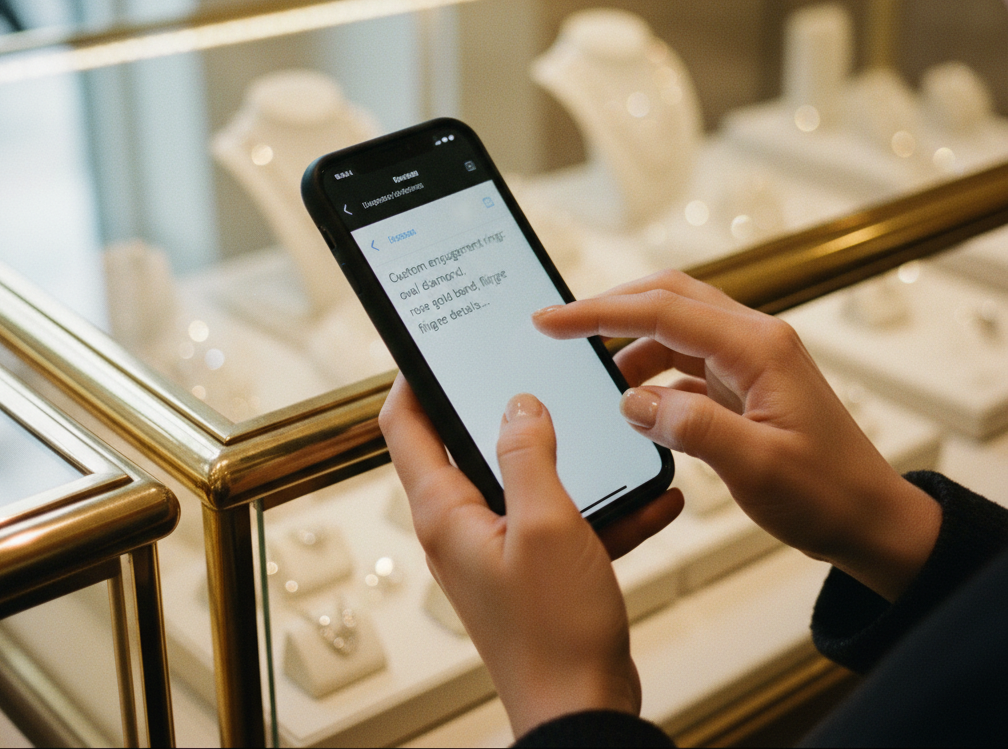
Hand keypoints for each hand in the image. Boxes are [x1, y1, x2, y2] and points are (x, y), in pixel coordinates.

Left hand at [379, 375, 682, 736]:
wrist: (584, 715)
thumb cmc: (554, 632)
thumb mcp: (545, 524)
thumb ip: (528, 455)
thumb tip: (517, 403)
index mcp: (445, 511)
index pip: (405, 426)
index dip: (414, 379)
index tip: (439, 345)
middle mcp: (463, 526)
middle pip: (466, 445)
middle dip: (502, 407)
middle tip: (534, 369)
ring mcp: (499, 547)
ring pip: (526, 480)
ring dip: (567, 457)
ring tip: (606, 428)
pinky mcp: (535, 568)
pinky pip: (565, 519)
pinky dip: (602, 506)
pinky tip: (652, 496)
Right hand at [534, 270, 941, 602]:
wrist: (874, 522)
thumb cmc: (829, 496)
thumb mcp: (756, 467)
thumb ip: (690, 427)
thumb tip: (632, 400)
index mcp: (758, 347)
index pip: (663, 311)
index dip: (600, 312)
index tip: (552, 320)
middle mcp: (755, 341)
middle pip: (669, 297)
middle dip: (611, 307)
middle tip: (560, 326)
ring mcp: (752, 360)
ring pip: (677, 327)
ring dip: (633, 343)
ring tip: (599, 377)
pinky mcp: (747, 383)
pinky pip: (688, 361)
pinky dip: (654, 372)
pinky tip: (638, 402)